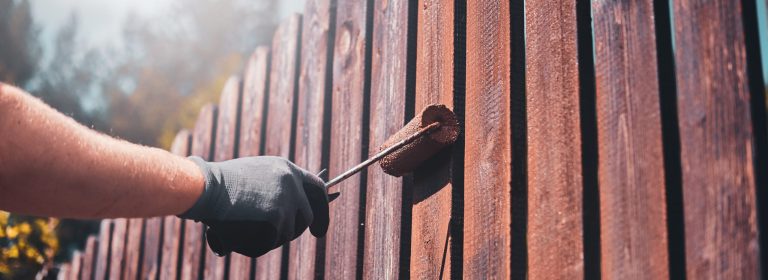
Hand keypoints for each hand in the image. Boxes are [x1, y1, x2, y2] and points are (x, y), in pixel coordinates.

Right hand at [180, 156, 328, 256]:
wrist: (207, 186)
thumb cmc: (219, 183)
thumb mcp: (253, 175)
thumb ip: (272, 186)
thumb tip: (282, 209)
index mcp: (286, 168)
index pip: (316, 187)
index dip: (321, 204)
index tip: (319, 220)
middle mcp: (291, 181)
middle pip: (309, 213)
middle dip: (312, 226)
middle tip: (315, 235)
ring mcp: (287, 198)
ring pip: (292, 230)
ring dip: (279, 236)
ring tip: (259, 233)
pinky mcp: (278, 215)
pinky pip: (277, 238)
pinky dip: (265, 243)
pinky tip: (250, 238)